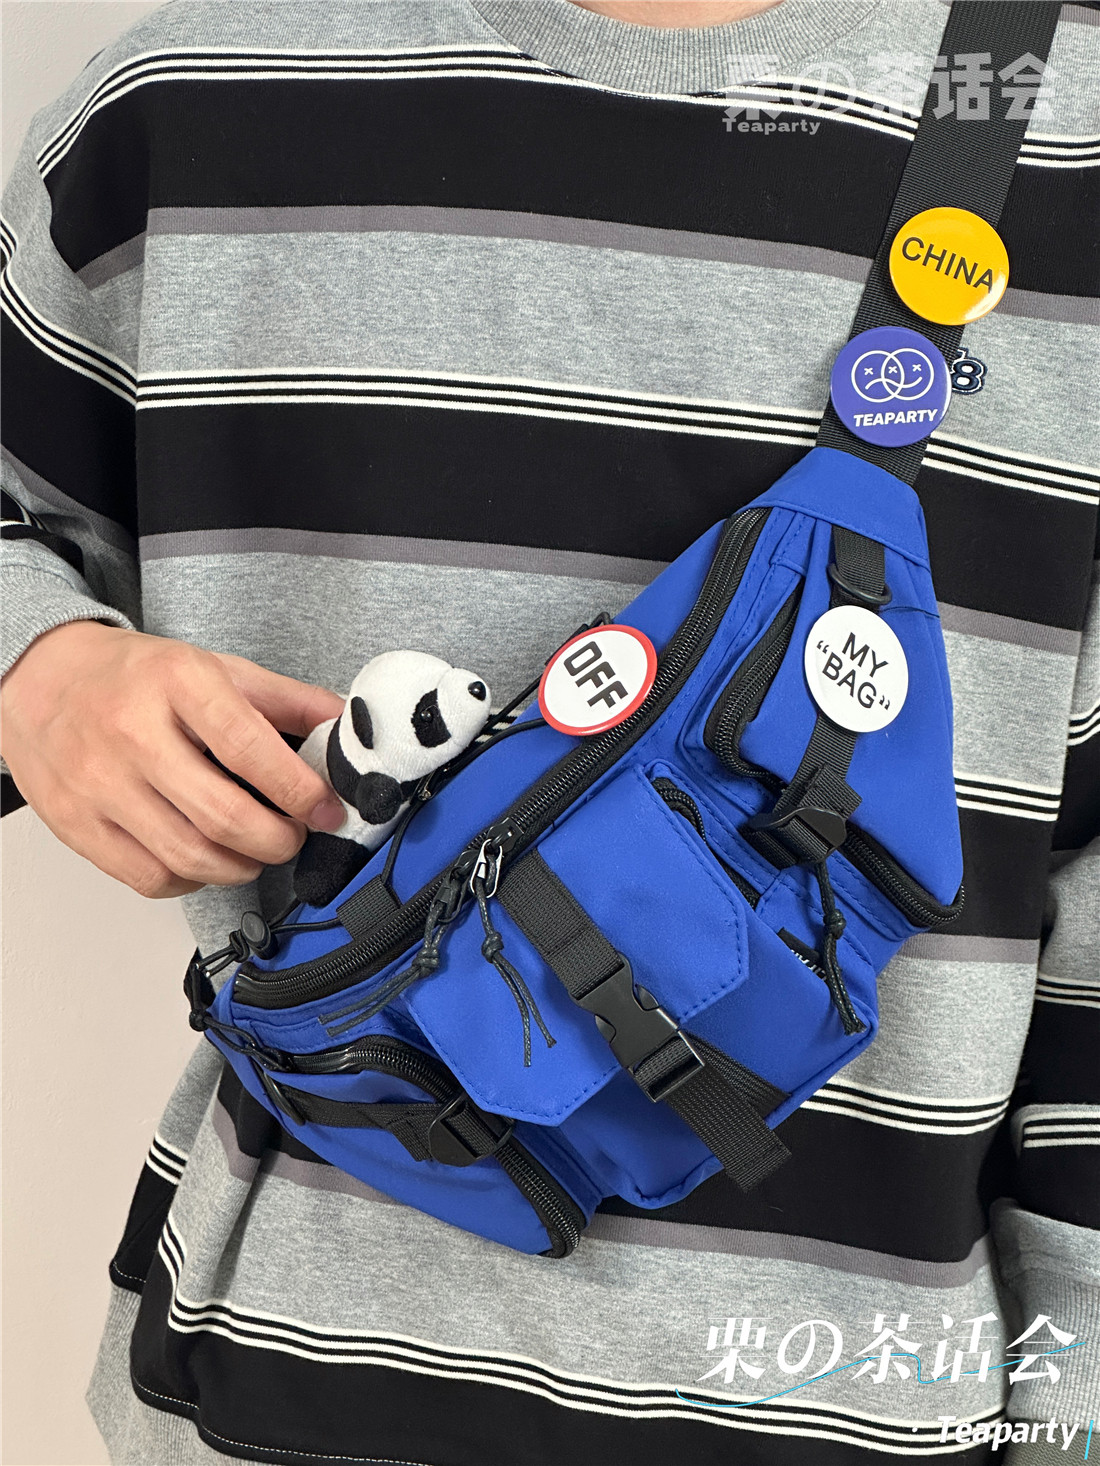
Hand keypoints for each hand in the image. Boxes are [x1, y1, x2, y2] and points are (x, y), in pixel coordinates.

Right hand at [0, 621, 345, 897]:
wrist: (40, 679)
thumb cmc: (132, 676)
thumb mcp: (212, 667)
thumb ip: (284, 699)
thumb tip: (346, 725)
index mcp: (177, 683)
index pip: (251, 749)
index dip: (301, 790)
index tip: (326, 808)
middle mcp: (133, 734)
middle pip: (224, 817)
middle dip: (278, 840)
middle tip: (293, 835)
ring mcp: (100, 784)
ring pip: (189, 857)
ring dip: (241, 866)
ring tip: (255, 850)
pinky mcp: (77, 824)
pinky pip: (150, 877)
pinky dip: (191, 881)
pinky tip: (204, 859)